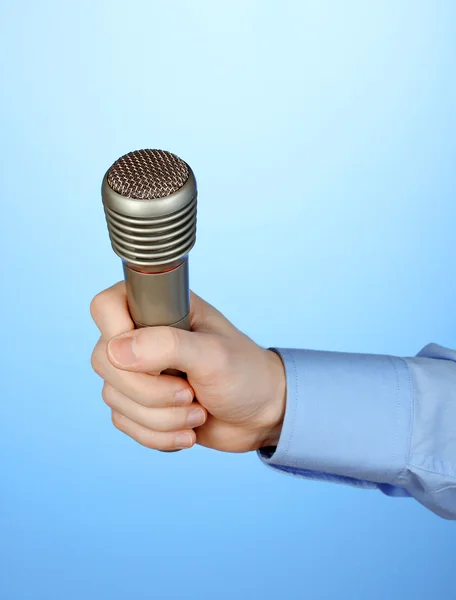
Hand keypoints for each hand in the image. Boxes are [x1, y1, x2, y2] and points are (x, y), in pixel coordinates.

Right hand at [90, 282, 285, 452]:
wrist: (261, 414)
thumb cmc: (245, 373)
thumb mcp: (213, 354)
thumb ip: (167, 346)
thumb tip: (116, 351)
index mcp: (158, 307)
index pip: (106, 306)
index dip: (117, 335)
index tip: (156, 360)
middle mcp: (141, 335)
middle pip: (104, 360)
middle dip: (150, 391)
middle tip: (190, 393)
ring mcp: (138, 370)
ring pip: (113, 397)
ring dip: (161, 417)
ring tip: (198, 413)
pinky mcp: (139, 403)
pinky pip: (123, 422)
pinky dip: (157, 435)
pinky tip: (188, 431)